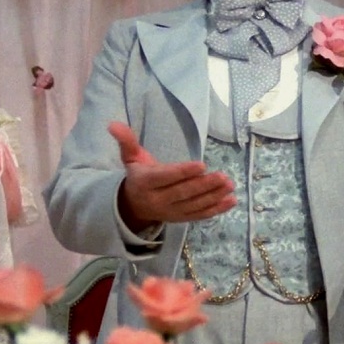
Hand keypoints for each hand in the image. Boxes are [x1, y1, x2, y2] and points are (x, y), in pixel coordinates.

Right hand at [109, 122, 235, 230]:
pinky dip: (216, 209)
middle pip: (183, 193)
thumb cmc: (138, 176)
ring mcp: (171, 212)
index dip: (183, 172)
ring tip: (230, 186)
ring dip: (214, 196)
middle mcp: (157, 200)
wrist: (133, 207)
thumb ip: (126, 141)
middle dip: (204, 185)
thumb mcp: (131, 158)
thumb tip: (113, 124)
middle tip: (223, 176)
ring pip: (194, 205)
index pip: (166, 178)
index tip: (201, 165)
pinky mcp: (181, 219)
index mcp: (145, 183)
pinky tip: (231, 201)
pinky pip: (200, 216)